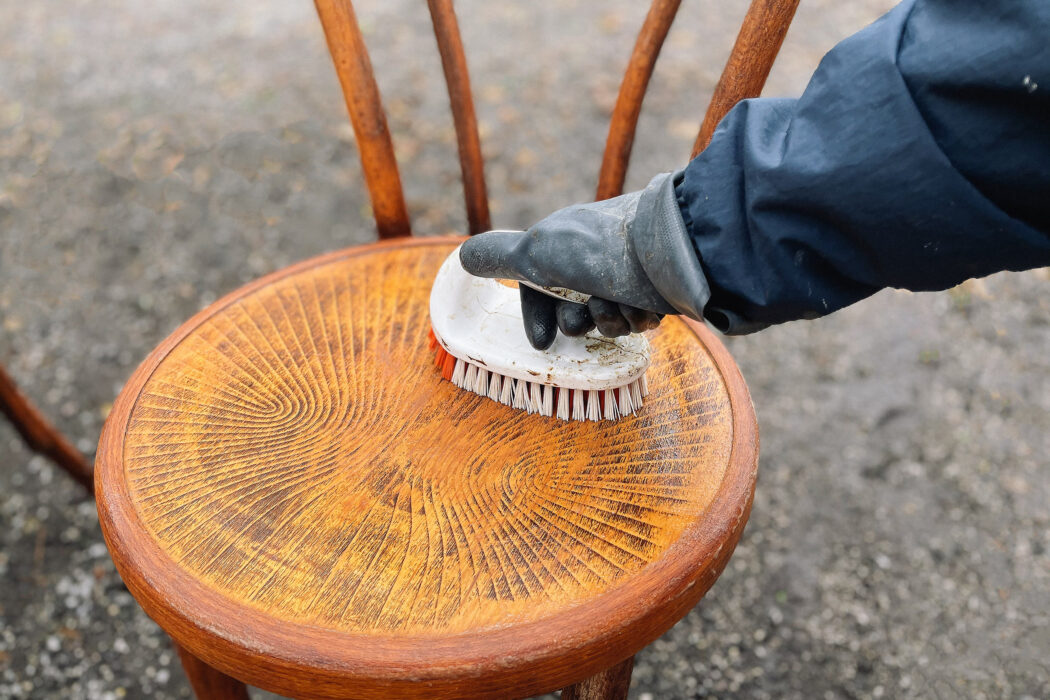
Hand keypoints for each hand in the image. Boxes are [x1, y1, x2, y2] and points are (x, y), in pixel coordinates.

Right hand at [460, 171, 710, 348]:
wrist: (673, 253)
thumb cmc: (601, 250)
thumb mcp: (538, 252)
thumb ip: (498, 257)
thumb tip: (461, 257)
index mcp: (563, 244)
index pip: (538, 287)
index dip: (537, 316)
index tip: (543, 343)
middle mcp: (593, 259)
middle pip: (573, 311)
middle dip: (579, 319)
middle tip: (588, 307)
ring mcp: (626, 275)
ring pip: (606, 320)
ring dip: (610, 319)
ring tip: (619, 301)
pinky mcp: (656, 292)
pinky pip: (637, 321)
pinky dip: (637, 319)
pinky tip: (645, 306)